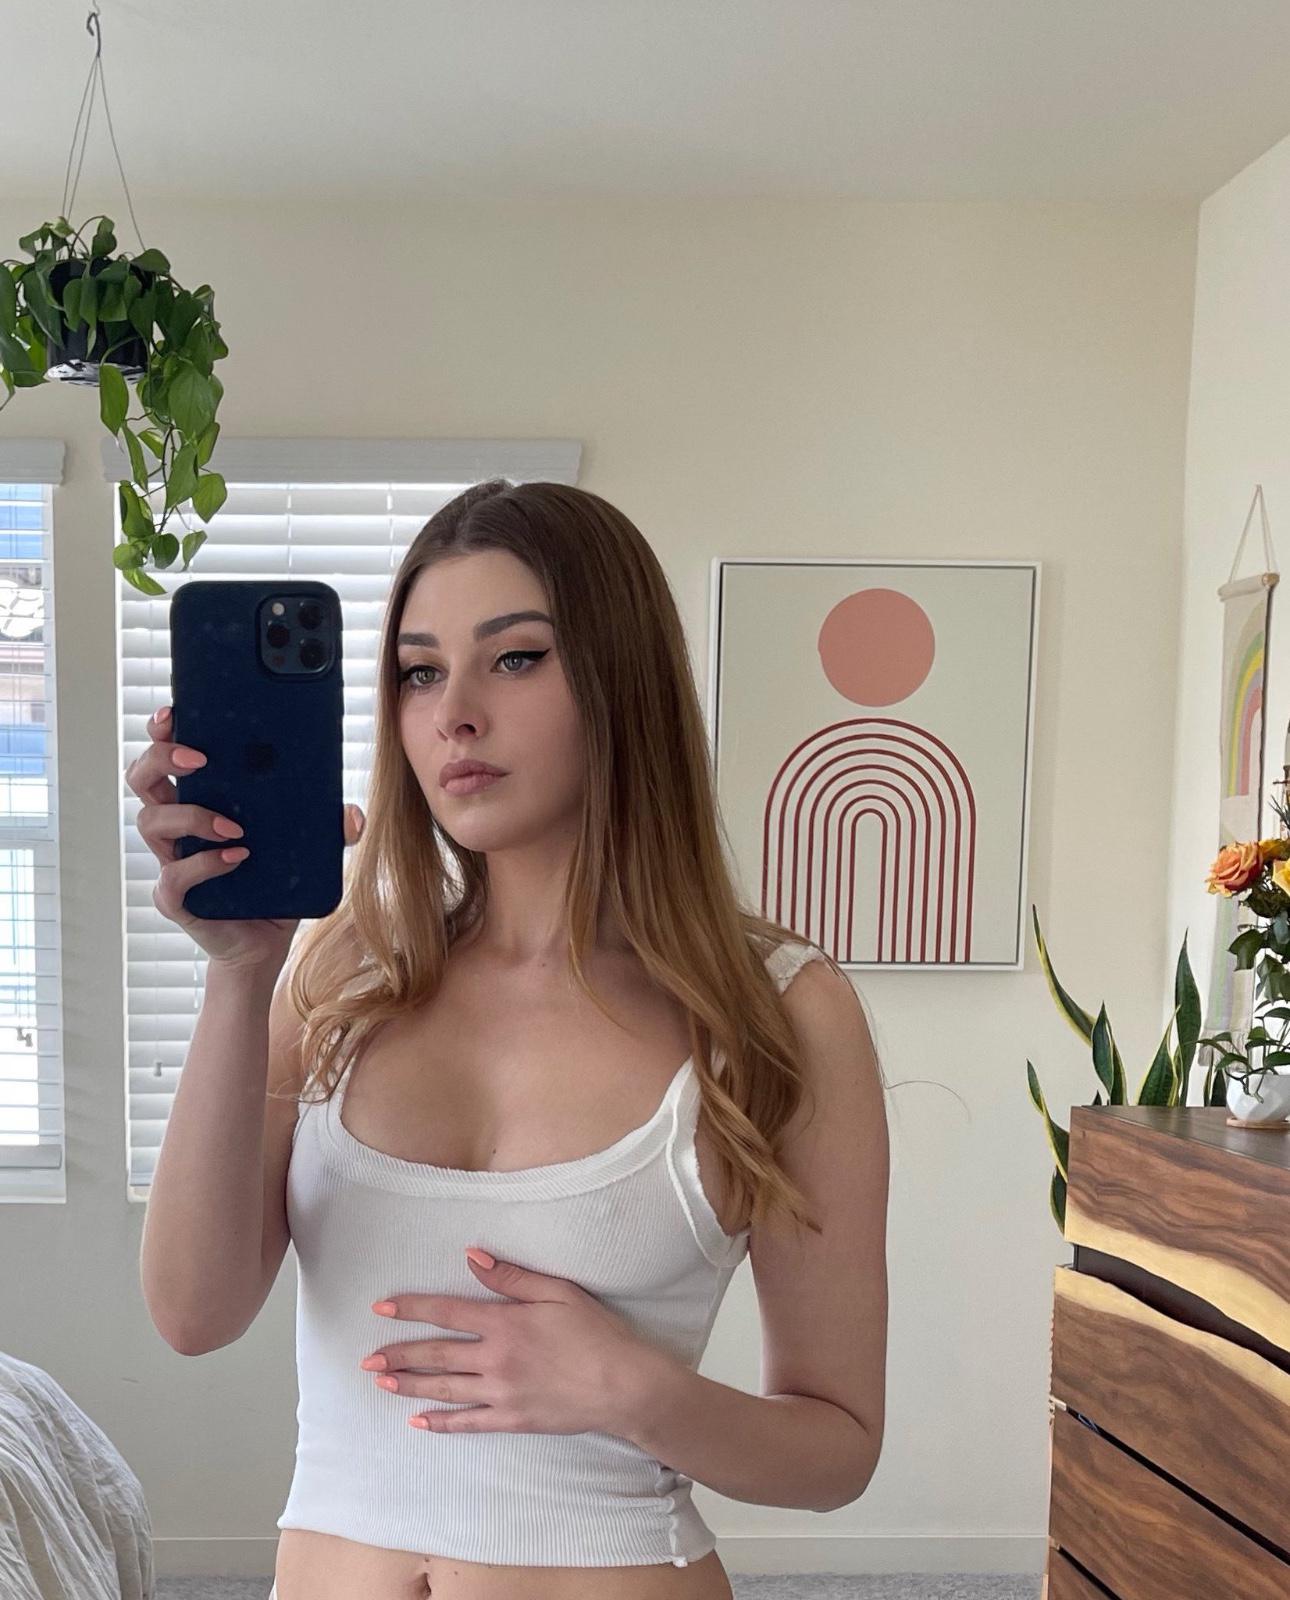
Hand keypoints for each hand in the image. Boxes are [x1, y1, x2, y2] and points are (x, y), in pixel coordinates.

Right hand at [127, 702, 364, 971]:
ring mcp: (171, 861)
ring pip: (150, 822)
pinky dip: (204, 863)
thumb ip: (330, 829)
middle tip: (200, 758)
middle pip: (143, 777)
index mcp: (201, 801)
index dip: (163, 730)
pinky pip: (174, 876)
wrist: (267, 944)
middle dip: (162, 757)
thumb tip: (351, 814)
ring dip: (192, 815)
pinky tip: (237, 857)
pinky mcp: (176, 898)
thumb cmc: (276, 886)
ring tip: (236, 826)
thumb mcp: (309, 851)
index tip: (175, 711)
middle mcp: (178, 828)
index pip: (168, 756)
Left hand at [360, 1249, 669, 1436]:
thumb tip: (472, 1256)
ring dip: (409, 1385)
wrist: (622, 1385)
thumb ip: (511, 1276)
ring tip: (381, 1382)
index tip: (381, 1308)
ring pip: (444, 1388)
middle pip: (436, 1355)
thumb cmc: (595, 1333)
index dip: (411, 1309)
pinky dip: (441, 1423)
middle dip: (398, 1354)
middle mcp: (495, 1359)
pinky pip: (468, 1423)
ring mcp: (501, 1393)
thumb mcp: (558, 1291)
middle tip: (366, 1358)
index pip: (447, 1312)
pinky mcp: (511, 1420)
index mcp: (505, 1323)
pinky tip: (418, 1421)